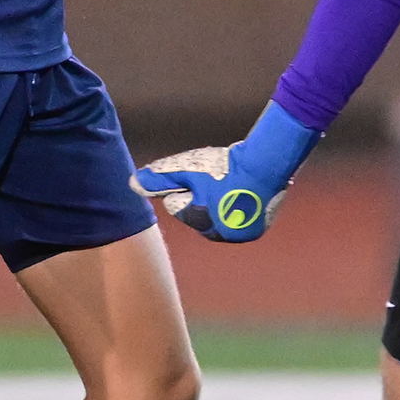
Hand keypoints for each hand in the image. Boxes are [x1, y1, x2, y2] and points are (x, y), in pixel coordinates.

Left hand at [132, 103, 319, 243]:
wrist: (266, 164)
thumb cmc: (223, 166)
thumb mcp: (186, 170)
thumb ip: (159, 178)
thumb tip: (132, 183)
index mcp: (202, 224)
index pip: (180, 206)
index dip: (186, 186)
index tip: (199, 174)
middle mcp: (222, 235)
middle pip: (202, 215)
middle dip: (203, 198)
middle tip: (215, 178)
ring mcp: (242, 233)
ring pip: (222, 217)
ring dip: (221, 203)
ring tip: (229, 183)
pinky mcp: (260, 227)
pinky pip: (242, 217)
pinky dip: (239, 206)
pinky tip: (243, 189)